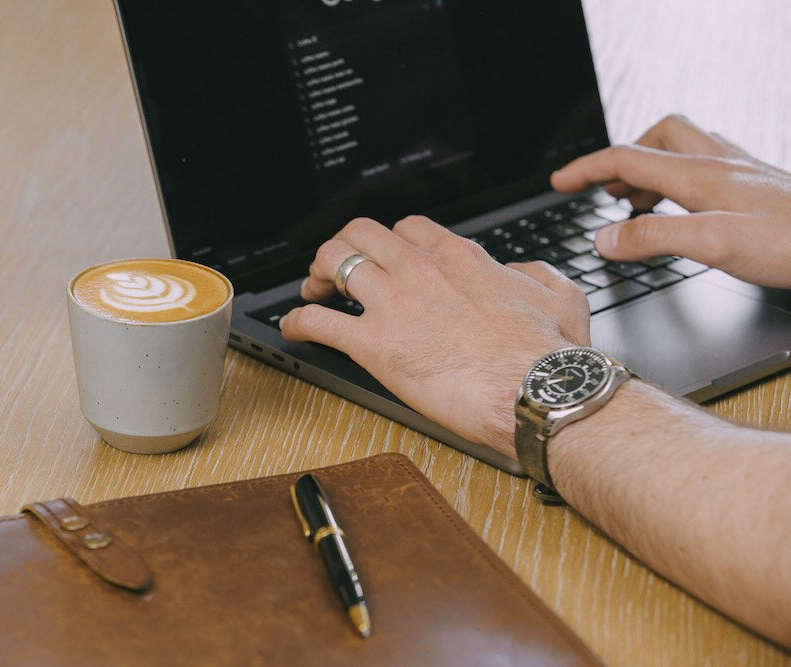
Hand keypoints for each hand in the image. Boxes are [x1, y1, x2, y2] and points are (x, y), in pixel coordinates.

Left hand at [278, 216, 590, 457]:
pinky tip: (296, 329)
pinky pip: (318, 321)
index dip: (389, 240)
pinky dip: (298, 322)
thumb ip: (539, 276)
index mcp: (460, 259)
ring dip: (316, 276)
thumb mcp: (561, 297)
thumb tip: (526, 273)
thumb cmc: (547, 355)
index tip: (384, 256)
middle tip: (337, 272)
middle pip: (360, 234)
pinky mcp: (375, 344)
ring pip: (333, 262)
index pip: (408, 228)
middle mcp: (420, 271)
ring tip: (313, 292)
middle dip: (343, 248)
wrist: (537, 392)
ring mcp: (394, 303)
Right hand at [551, 114, 790, 287]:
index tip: (559, 183)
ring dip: (654, 166)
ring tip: (639, 199)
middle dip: (624, 157)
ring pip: (686, 149)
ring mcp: (744, 174)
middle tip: (606, 189)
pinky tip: (692, 207)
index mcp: (701, 176)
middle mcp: (722, 166)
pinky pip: (711, 168)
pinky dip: (685, 181)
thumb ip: (652, 238)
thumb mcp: (713, 244)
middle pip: (658, 137)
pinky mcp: (762, 190)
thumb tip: (603, 238)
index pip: (627, 158)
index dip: (586, 169)